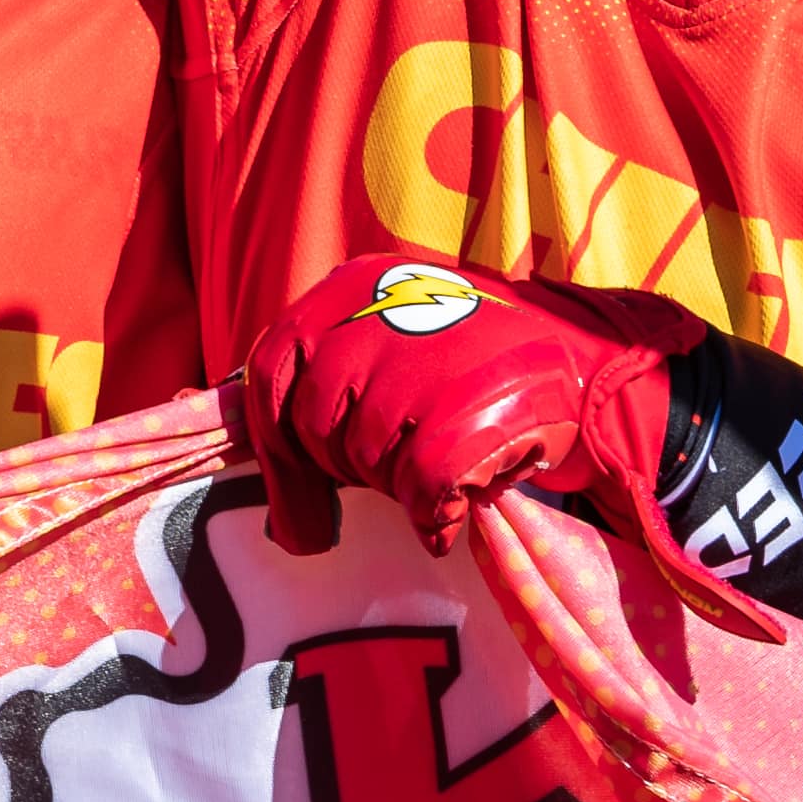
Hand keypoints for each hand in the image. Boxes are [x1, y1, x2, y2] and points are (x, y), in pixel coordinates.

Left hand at [230, 253, 773, 634]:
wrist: (598, 370)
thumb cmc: (486, 364)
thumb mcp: (397, 332)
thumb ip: (324, 368)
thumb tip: (204, 413)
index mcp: (355, 286)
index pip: (270, 370)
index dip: (276, 446)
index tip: (298, 501)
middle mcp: (379, 315)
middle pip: (312, 426)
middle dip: (344, 468)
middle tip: (393, 473)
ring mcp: (420, 367)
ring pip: (363, 463)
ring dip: (397, 485)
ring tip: (444, 466)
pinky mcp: (460, 421)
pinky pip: (418, 494)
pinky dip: (436, 515)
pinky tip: (459, 507)